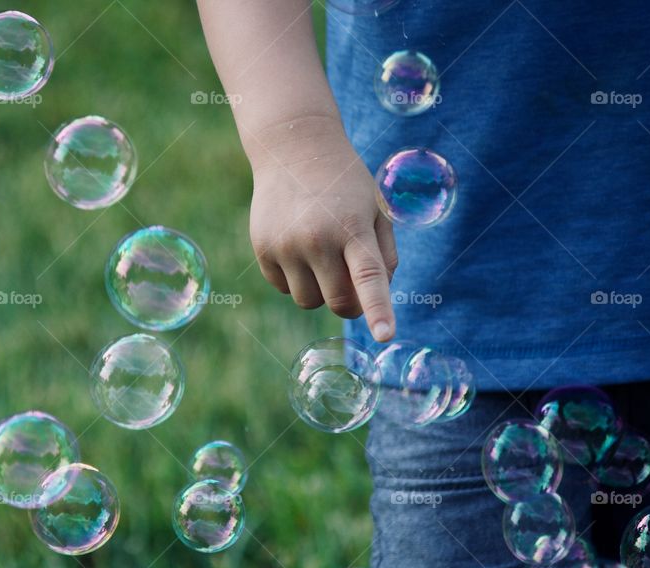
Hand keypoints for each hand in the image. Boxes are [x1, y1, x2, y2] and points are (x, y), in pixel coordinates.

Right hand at [246, 117, 397, 340]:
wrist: (294, 149)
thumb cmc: (345, 185)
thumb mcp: (376, 209)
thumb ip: (384, 256)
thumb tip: (373, 299)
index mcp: (353, 227)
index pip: (368, 277)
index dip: (378, 310)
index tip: (385, 336)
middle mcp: (317, 238)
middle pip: (338, 302)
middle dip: (350, 304)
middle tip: (355, 288)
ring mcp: (286, 245)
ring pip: (308, 301)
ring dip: (320, 291)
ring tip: (323, 256)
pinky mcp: (263, 249)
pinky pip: (284, 288)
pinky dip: (296, 279)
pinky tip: (298, 247)